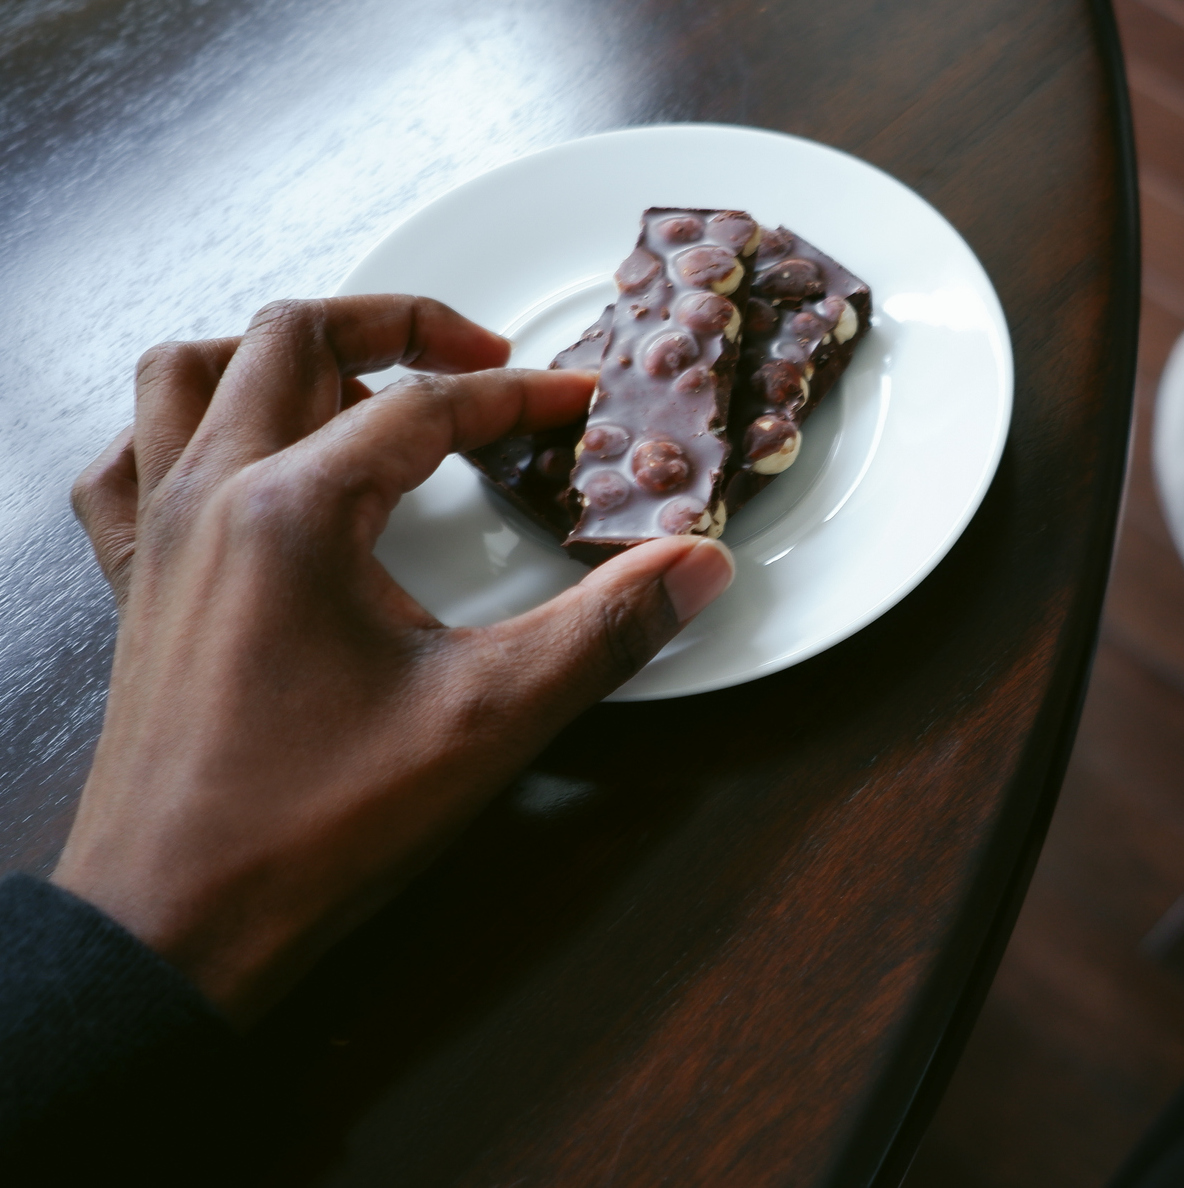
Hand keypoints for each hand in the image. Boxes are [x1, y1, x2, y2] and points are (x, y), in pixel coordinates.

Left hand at [54, 296, 733, 1024]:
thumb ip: (604, 629)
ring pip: (188, 374)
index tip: (578, 405)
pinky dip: (184, 429)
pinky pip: (128, 460)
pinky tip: (239, 462)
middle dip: (396, 324)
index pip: (424, 407)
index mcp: (294, 509)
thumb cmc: (319, 823)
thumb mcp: (490, 720)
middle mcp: (210, 494)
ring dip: (279, 355)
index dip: (516, 397)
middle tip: (478, 357)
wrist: (178, 919)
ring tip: (361, 388)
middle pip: (291, 338)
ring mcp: (155, 534)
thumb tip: (698, 564)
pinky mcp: (132, 585)